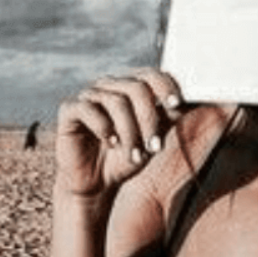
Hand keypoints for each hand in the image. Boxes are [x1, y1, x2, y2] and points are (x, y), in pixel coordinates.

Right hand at [54, 70, 183, 197]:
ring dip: (130, 132)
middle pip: (136, 88)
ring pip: (116, 102)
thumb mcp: (152, 139)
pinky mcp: (69, 110)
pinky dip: (103, 128)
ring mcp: (89, 96)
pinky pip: (88, 109)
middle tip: (154, 147)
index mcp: (130, 88)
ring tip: (134, 156)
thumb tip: (187, 103)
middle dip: (149, 119)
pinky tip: (109, 142)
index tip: (177, 104)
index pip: (150, 74)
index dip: (166, 86)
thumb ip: (168, 119)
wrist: (97, 182)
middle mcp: (110, 86)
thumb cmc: (124, 158)